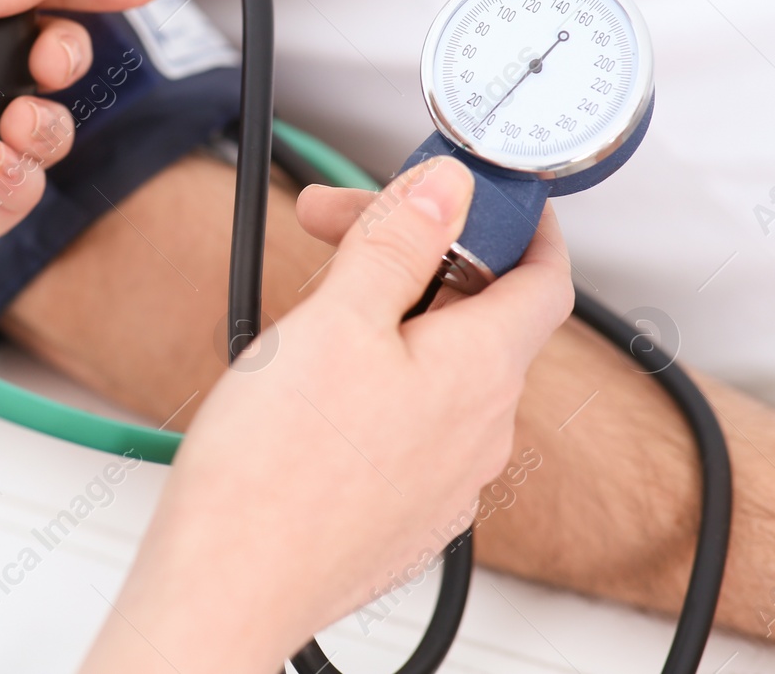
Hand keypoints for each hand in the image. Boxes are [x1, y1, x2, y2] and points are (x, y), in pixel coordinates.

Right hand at [80, 156, 572, 673]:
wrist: (230, 586)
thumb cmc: (274, 470)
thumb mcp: (334, 321)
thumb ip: (398, 245)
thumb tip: (448, 189)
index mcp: (481, 370)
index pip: (544, 275)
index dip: (515, 220)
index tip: (473, 192)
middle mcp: (482, 431)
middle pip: (480, 316)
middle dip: (414, 258)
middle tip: (336, 231)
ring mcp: (447, 480)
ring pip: (441, 372)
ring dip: (391, 322)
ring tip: (310, 314)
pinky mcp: (406, 513)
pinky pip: (413, 426)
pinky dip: (378, 385)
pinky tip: (312, 389)